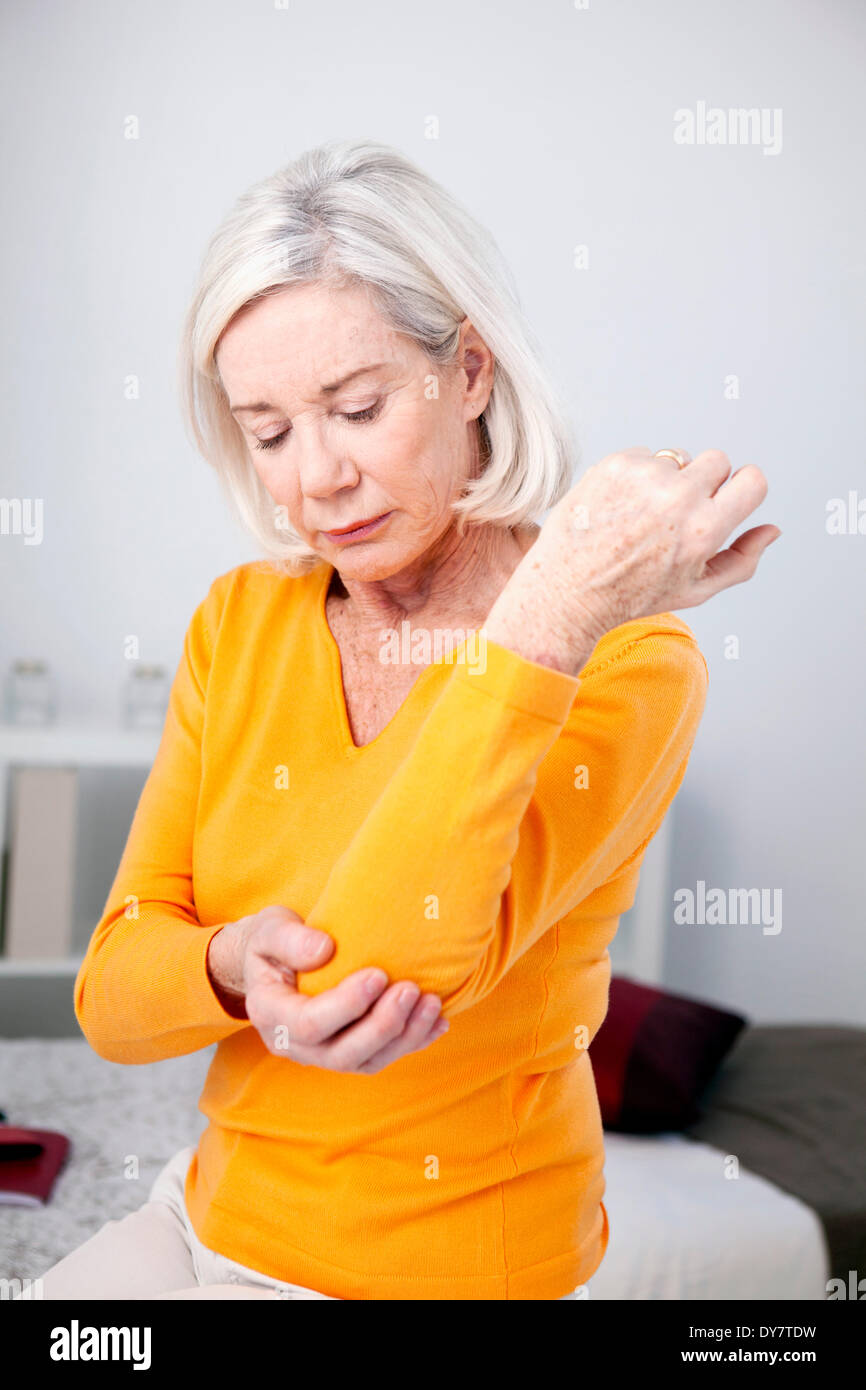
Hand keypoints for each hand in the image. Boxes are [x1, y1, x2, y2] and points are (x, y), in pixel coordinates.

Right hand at [206, 905, 448, 1074]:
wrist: (273, 963)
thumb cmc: (271, 942)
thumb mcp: (270, 928)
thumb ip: (291, 939)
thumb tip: (324, 950)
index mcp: (269, 1013)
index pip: (308, 1023)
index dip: (346, 1004)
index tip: (378, 974)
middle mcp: (294, 1044)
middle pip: (342, 1053)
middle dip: (382, 1025)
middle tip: (411, 990)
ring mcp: (321, 1054)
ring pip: (366, 1062)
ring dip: (403, 1036)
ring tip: (431, 1004)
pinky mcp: (347, 1053)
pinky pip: (381, 1057)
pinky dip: (412, 1042)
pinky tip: (437, 1021)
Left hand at [530, 446, 780, 637]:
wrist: (567, 590)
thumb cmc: (630, 595)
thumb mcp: (695, 589)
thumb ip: (741, 560)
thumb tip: (771, 530)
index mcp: (704, 531)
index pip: (753, 480)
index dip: (742, 488)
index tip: (726, 499)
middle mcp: (677, 499)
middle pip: (717, 461)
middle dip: (703, 483)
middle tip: (675, 515)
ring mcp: (645, 477)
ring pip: (677, 457)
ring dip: (667, 479)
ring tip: (640, 516)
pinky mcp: (615, 464)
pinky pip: (644, 455)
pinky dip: (635, 476)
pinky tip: (619, 506)